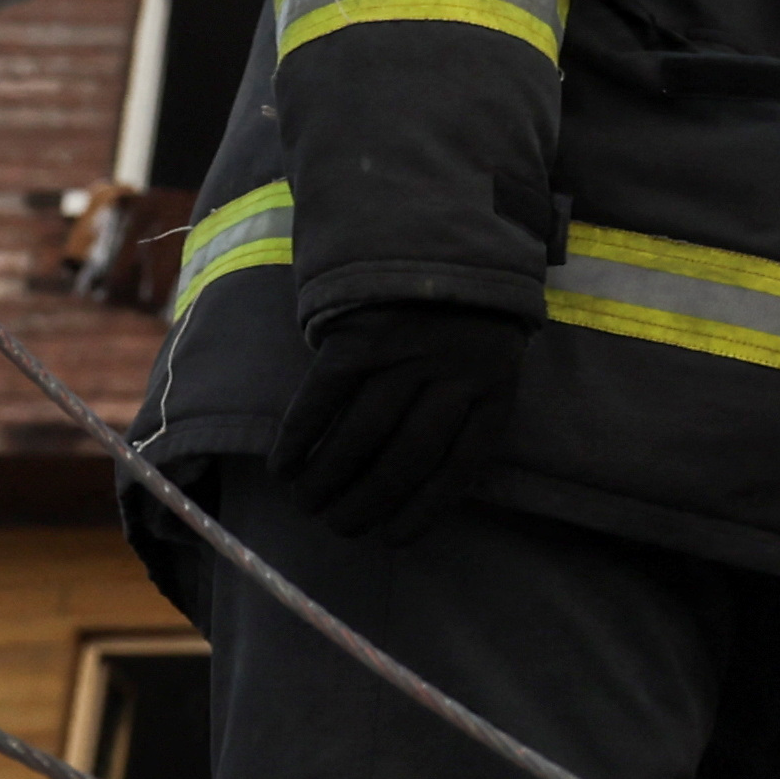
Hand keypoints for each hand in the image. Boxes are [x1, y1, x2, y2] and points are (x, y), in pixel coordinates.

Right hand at [272, 303, 533, 542]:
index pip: (460, 466)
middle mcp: (453, 372)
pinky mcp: (358, 335)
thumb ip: (464, 413)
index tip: (391, 539)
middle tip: (338, 526)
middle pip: (405, 458)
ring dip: (326, 481)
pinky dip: (299, 439)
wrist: (437, 240)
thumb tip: (414, 495)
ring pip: (360, 435)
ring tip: (308, 505)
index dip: (423, 510)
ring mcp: (405, 352)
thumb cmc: (464, 320)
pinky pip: (322, 400)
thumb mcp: (489, 360)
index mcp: (495, 385)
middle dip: (366, 503)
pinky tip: (285, 468)